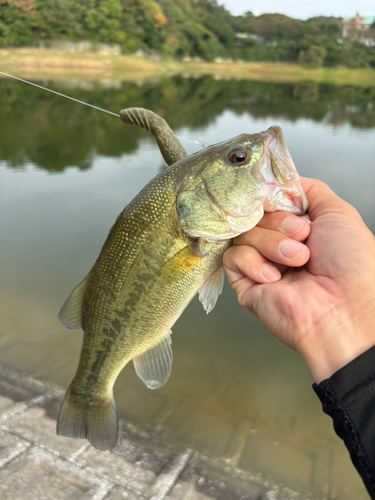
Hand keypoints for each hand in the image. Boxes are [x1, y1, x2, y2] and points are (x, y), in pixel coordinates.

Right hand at [223, 178, 374, 382]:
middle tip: (303, 239)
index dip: (273, 198)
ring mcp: (260, 263)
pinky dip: (254, 263)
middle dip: (280, 223)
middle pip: (254, 213)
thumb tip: (284, 180)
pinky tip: (275, 278)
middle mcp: (277, 244)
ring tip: (295, 262)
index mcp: (297, 228)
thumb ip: (310, 190)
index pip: (268, 200)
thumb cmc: (351, 265)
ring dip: (271, 244)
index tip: (286, 202)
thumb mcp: (338, 213)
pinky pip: (232, 256)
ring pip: (242, 233)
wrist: (344, 310)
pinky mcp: (245, 283)